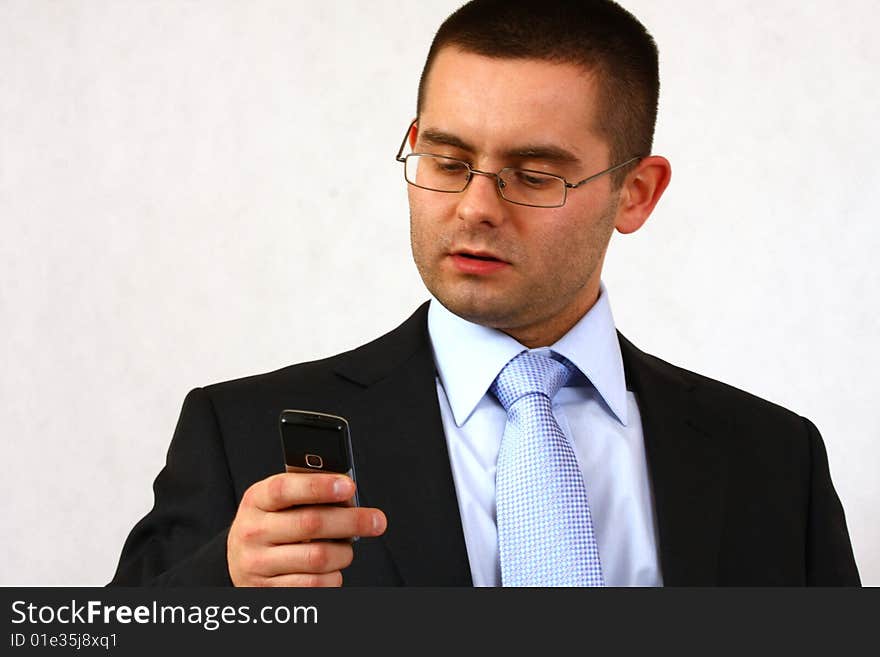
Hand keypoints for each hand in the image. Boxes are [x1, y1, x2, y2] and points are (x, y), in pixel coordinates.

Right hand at [227, 472, 385, 586]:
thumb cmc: (272, 523)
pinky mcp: (268, 590)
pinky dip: (334, 576)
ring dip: (344, 552)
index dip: (319, 486)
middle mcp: (252, 531)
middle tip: (377, 520)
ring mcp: (257, 563)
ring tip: (347, 547)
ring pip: (318, 557)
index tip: (349, 486)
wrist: (240, 561)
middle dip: (351, 521)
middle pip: (311, 523)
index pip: (285, 488)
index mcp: (256, 500)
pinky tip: (332, 568)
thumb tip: (348, 493)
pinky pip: (315, 584)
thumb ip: (307, 493)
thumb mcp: (279, 502)